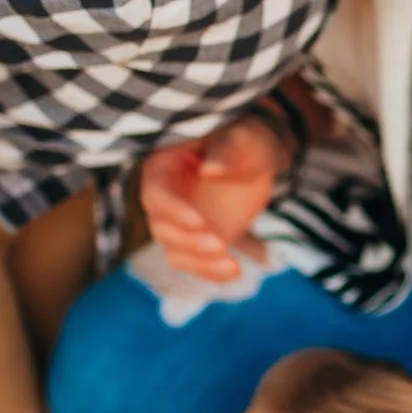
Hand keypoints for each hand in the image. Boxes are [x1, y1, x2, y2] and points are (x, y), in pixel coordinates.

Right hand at [140, 118, 289, 281]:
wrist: (255, 161)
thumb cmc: (243, 142)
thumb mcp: (240, 140)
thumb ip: (226, 152)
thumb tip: (210, 170)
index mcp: (164, 168)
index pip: (156, 194)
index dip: (174, 211)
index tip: (200, 221)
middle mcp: (165, 199)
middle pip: (162, 228)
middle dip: (188, 241)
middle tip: (220, 244)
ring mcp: (180, 224)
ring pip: (176, 252)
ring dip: (200, 264)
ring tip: (232, 266)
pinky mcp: (196, 241)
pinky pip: (195, 263)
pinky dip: (212, 273)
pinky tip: (235, 273)